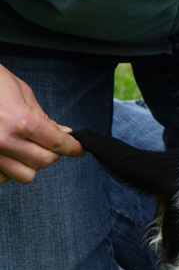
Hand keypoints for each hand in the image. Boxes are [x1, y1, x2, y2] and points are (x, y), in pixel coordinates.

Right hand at [0, 63, 83, 184]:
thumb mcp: (21, 91)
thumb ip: (42, 116)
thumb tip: (62, 132)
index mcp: (21, 121)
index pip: (58, 143)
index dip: (74, 148)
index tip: (79, 149)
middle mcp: (4, 140)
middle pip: (44, 162)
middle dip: (53, 153)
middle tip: (50, 143)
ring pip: (25, 175)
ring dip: (31, 164)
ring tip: (26, 149)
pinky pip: (3, 178)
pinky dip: (8, 170)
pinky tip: (8, 155)